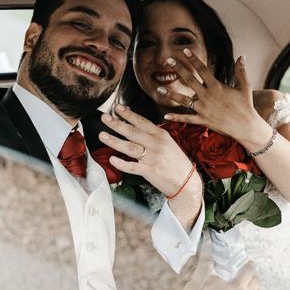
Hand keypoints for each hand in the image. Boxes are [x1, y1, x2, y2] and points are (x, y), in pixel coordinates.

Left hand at [98, 104, 201, 227]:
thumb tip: (135, 123)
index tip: (117, 108)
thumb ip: (152, 134)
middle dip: (117, 124)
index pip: (142, 121)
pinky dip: (121, 163)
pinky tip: (112, 159)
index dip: (128, 114)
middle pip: (133, 132)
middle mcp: (156, 144)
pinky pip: (132, 166)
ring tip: (102, 135)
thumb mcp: (167, 142)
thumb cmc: (175, 161)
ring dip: (114, 141)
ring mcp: (152, 158)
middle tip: (104, 118)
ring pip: (129, 147)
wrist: (186, 181)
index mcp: (161, 135)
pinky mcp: (149, 171)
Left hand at [162, 51, 260, 141]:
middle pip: (189, 80)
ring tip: (158, 89)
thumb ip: (241, 71)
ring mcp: (204, 109)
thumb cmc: (246, 106)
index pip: (202, 69)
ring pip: (183, 100)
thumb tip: (242, 56)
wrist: (246, 127)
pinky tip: (165, 116)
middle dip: (178, 69)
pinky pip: (187, 118)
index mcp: (217, 86)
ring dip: (170, 94)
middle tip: (168, 60)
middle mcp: (207, 96)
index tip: (185, 50)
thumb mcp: (245, 87)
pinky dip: (176, 117)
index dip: (193, 59)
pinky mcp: (203, 120)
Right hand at [171, 262, 262, 289]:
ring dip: (256, 288)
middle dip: (253, 275)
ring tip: (251, 284)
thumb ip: (215, 268)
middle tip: (250, 272)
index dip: (250, 265)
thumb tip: (212, 255)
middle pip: (256, 283)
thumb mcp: (208, 277)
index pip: (249, 272)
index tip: (250, 263)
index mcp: (237, 288)